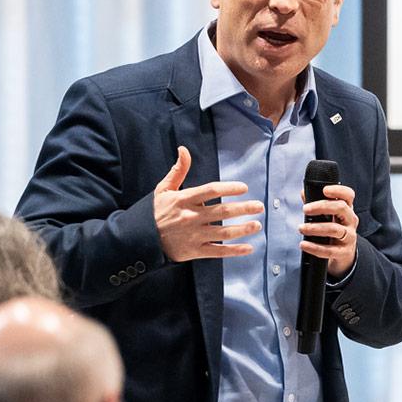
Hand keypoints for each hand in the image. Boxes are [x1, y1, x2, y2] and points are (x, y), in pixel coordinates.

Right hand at [152, 147, 260, 262]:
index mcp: (184, 200)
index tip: (244, 188)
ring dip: (243, 229)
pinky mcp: (195, 251)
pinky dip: (234, 251)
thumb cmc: (155, 212)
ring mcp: (194, 235)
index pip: (210, 191)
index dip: (228, 188)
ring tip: (257, 225)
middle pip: (222, 211)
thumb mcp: (163, 189)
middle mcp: (191, 217)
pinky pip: (218, 251)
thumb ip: (178, 171)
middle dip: (243, 209)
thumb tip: (184, 149)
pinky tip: (249, 248)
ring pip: (224, 232)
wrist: (141, 240)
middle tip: (259, 206)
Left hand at [300, 184, 359, 277]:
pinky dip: (314, 247)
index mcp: (347, 209)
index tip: (324, 190)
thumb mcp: (328, 216)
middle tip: (305, 209)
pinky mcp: (345, 252)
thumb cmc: (333, 230)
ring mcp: (350, 237)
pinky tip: (304, 244)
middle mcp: (351, 221)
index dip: (338, 190)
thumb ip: (316, 204)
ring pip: (334, 229)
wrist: (343, 254)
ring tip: (301, 228)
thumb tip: (304, 193)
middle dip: (321, 207)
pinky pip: (329, 250)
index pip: (348, 195)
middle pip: (341, 208)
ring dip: (315, 228)